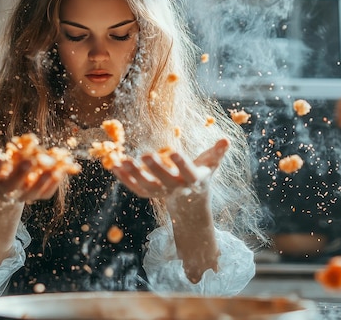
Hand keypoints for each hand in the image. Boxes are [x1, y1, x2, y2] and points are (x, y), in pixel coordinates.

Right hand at [0, 131, 59, 202]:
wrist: (5, 191)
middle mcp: (7, 189)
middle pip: (13, 185)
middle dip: (20, 174)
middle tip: (29, 161)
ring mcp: (22, 195)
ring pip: (32, 191)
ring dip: (42, 181)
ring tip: (52, 169)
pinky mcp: (36, 196)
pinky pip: (45, 193)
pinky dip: (53, 184)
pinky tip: (61, 171)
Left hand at [111, 139, 228, 197]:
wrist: (190, 202)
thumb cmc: (200, 174)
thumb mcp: (210, 164)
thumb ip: (217, 153)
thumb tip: (227, 139)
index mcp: (193, 180)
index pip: (187, 172)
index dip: (181, 163)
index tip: (173, 152)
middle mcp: (176, 189)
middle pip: (164, 180)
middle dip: (155, 168)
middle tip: (145, 154)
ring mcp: (161, 193)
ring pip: (146, 186)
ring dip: (133, 174)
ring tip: (121, 160)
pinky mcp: (149, 194)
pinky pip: (135, 188)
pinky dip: (124, 178)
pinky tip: (114, 166)